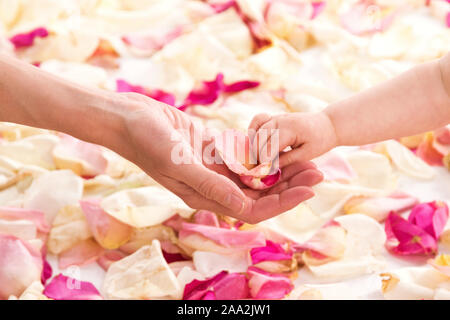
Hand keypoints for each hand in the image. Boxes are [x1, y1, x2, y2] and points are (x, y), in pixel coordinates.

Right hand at [115, 93, 323, 223]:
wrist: (130, 118)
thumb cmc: (148, 141)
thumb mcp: (180, 163)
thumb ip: (212, 185)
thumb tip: (245, 207)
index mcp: (205, 196)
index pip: (252, 209)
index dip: (282, 203)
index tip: (308, 189)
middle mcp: (212, 186)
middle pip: (259, 193)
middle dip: (289, 186)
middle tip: (317, 172)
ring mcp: (212, 168)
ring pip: (254, 175)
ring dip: (280, 169)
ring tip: (307, 159)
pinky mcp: (211, 150)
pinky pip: (243, 156)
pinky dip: (262, 153)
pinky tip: (279, 145)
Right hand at [249, 111, 337, 167]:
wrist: (326, 124)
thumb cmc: (320, 141)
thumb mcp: (307, 154)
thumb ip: (287, 159)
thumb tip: (270, 167)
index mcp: (290, 129)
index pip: (270, 146)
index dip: (264, 160)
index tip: (262, 172)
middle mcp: (280, 119)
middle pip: (259, 137)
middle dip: (256, 153)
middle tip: (258, 168)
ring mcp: (276, 116)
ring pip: (256, 128)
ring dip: (253, 144)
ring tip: (257, 157)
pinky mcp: (273, 117)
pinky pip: (258, 122)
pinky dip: (253, 131)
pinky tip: (255, 144)